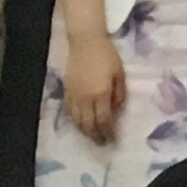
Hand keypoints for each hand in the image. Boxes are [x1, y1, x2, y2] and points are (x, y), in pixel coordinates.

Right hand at [62, 25, 128, 143]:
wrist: (85, 42)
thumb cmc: (107, 56)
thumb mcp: (119, 73)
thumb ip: (119, 94)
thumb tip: (116, 110)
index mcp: (100, 93)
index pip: (103, 120)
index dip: (107, 132)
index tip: (112, 140)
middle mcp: (85, 98)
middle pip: (89, 124)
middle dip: (96, 136)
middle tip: (102, 143)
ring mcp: (74, 95)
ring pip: (77, 120)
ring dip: (85, 131)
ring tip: (92, 137)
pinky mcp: (66, 91)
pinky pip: (70, 112)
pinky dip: (75, 121)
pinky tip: (80, 124)